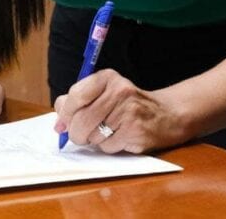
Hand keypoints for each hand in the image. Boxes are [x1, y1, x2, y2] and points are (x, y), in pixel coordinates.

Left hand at [53, 69, 189, 153]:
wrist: (167, 114)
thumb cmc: (127, 104)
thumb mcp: (104, 92)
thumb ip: (79, 101)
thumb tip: (59, 122)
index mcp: (107, 78)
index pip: (76, 95)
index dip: (65, 113)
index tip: (62, 123)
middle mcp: (119, 92)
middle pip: (81, 119)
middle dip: (76, 133)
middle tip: (80, 135)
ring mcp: (129, 112)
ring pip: (93, 135)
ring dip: (94, 140)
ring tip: (107, 132)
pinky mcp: (136, 132)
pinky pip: (107, 147)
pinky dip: (108, 147)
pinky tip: (119, 138)